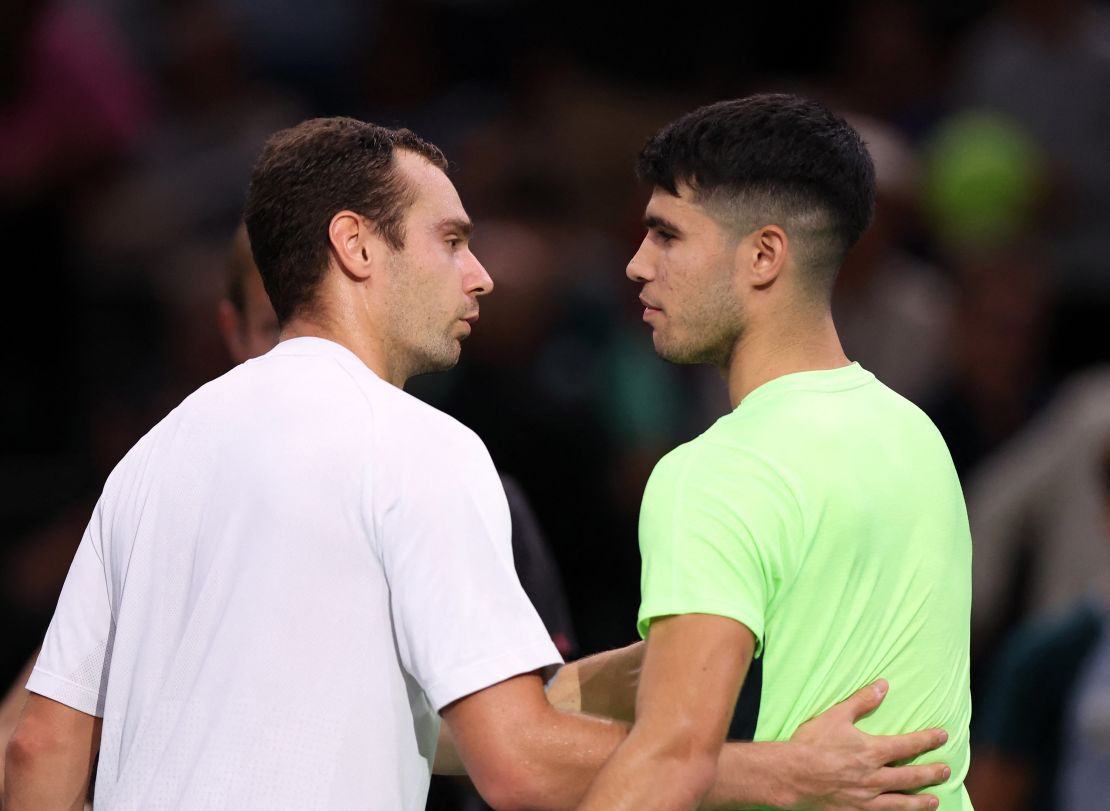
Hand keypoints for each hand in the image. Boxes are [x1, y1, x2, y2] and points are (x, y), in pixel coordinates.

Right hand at [785, 680, 949, 809]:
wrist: (793, 775)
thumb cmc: (813, 743)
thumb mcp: (836, 716)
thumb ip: (862, 701)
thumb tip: (883, 685)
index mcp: (872, 752)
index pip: (908, 745)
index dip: (928, 740)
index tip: (943, 736)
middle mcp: (875, 777)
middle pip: (911, 776)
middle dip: (931, 773)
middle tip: (946, 771)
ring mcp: (866, 799)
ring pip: (901, 802)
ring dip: (920, 801)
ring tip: (934, 801)